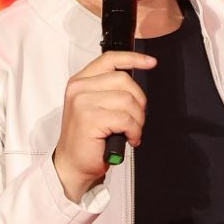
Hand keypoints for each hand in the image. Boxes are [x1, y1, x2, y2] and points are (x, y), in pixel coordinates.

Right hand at [53, 50, 155, 201]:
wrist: (73, 164)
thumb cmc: (87, 139)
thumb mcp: (96, 107)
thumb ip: (110, 91)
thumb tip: (135, 85)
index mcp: (80, 82)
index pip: (110, 59)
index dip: (133, 59)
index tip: (150, 62)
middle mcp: (79, 88)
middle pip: (124, 80)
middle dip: (139, 101)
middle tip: (136, 118)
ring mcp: (82, 102)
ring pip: (128, 100)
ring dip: (137, 120)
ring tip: (131, 131)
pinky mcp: (90, 118)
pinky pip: (126, 119)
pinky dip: (134, 131)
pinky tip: (129, 138)